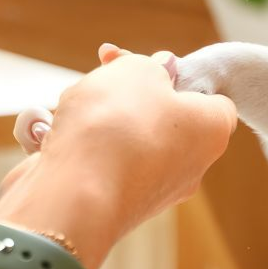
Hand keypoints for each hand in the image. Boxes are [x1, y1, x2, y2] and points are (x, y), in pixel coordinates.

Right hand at [0, 50, 236, 268]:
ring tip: (76, 105)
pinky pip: (98, 163)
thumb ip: (151, 65)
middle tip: (105, 69)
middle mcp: (189, 167)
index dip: (179, 75)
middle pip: (163, 115)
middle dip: (130, 90)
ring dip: (98, 115)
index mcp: (211, 132)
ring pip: (125, 137)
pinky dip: (78, 145)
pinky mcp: (112, 205)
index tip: (149, 63)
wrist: (71, 194)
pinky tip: (56, 134)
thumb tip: (160, 70)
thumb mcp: (138, 70)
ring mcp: (150, 191)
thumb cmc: (116, 126)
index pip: (211, 98)